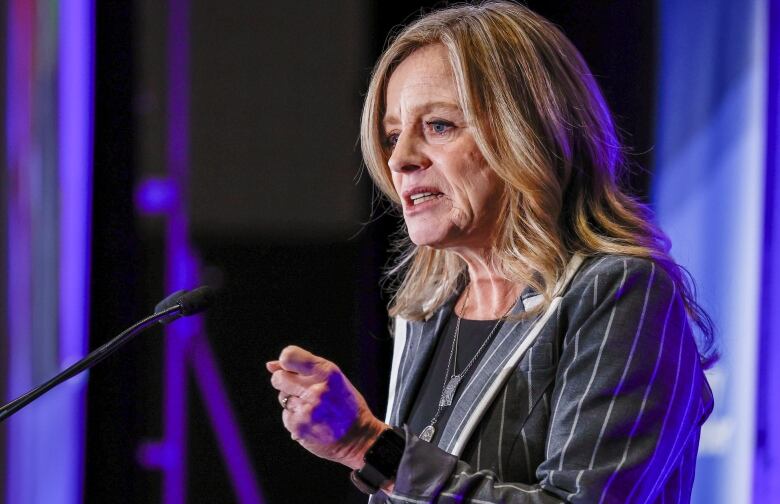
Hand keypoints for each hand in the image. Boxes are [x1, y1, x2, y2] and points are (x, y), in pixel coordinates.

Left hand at [267, 345, 386, 469]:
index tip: (292, 369)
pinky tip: (312, 421)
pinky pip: (286, 415)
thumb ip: (302, 368)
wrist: (359, 437)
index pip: (288, 356)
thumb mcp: (332, 379)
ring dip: (294, 402)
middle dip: (285, 383)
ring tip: (315, 409)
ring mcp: (307, 409)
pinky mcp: (298, 426)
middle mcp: (317, 389)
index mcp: (327, 372)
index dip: (286, 362)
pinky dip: (296, 418)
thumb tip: (270, 365)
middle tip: (303, 391)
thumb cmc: (345, 404)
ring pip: (282, 397)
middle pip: (278, 378)